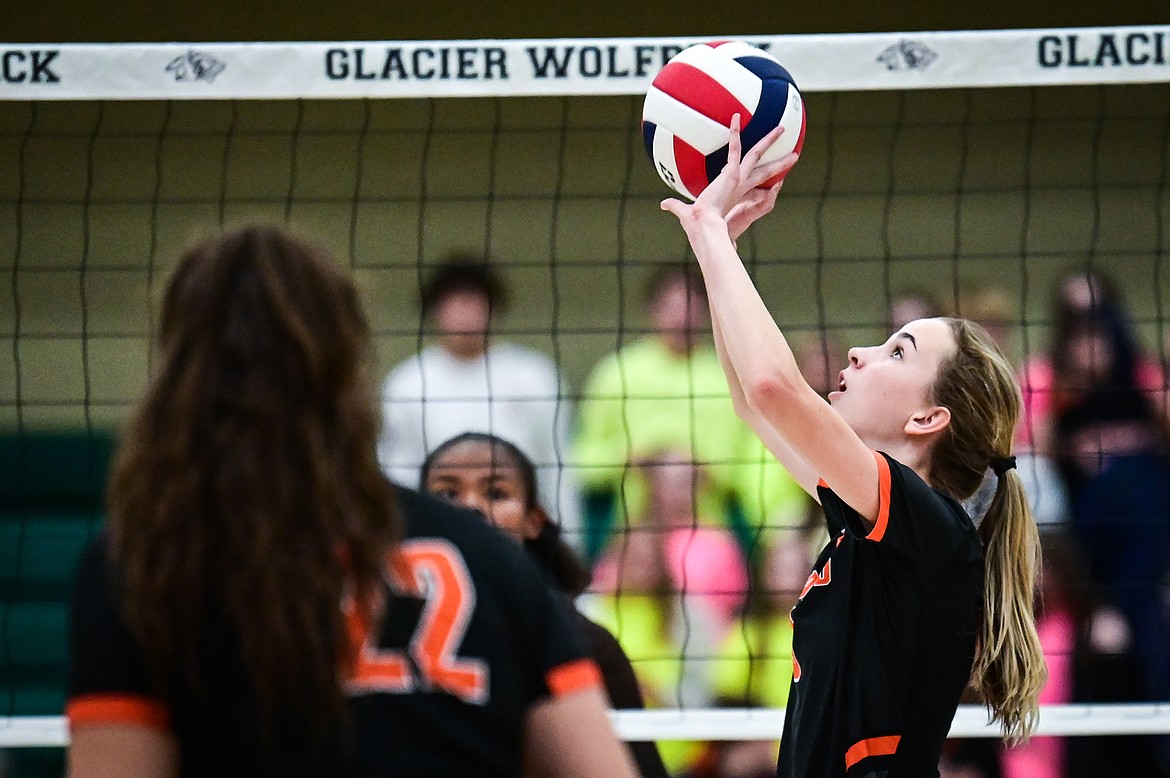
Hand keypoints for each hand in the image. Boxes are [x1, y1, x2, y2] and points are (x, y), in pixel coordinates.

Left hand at [661, 114, 797, 237]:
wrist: (704, 227)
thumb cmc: (699, 225)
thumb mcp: (688, 213)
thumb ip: (677, 207)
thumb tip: (663, 205)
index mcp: (736, 193)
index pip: (753, 183)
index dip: (762, 178)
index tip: (772, 177)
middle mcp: (742, 184)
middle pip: (765, 170)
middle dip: (780, 162)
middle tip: (794, 154)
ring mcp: (738, 178)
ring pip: (757, 154)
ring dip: (769, 140)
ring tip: (782, 128)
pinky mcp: (732, 173)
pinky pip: (735, 148)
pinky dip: (734, 132)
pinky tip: (735, 116)